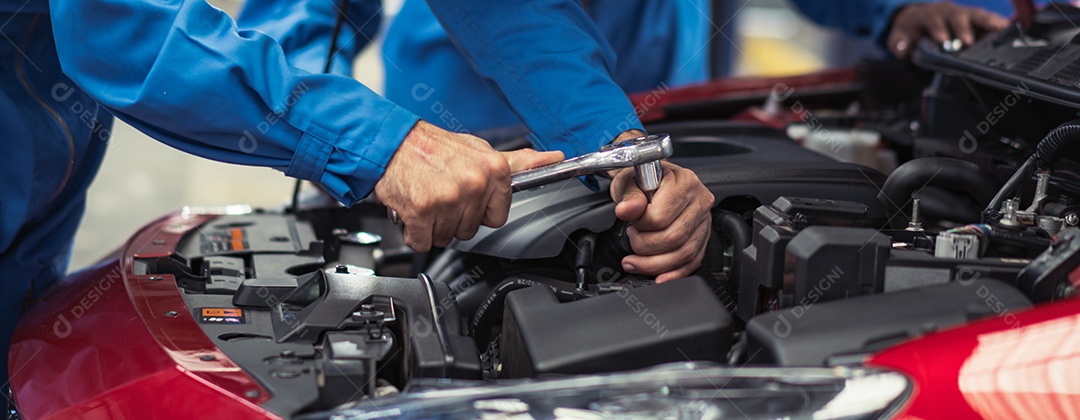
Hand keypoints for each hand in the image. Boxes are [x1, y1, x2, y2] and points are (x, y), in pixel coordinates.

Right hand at [374, 120, 562, 251]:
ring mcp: (448, 199)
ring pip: (447, 238)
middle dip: (454, 217)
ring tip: (427, 197)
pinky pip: (423, 242)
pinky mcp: (422, 211)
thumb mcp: (480, 149)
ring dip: (434, 224)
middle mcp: (474, 184)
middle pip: (470, 230)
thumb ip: (517, 162)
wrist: (392, 142)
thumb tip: (552, 159)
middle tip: (441, 193)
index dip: (479, 211)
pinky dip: (415, 231)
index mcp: (493, 170)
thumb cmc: (434, 148)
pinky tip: (414, 209)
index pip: (497, 218)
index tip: (466, 196)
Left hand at [608, 132, 714, 282]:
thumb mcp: (629, 181)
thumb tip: (627, 210)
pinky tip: (658, 276)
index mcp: (686, 182)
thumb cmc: (642, 179)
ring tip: (637, 258)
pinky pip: (693, 262)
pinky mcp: (702, 237)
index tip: (632, 222)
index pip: (661, 217)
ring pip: (684, 254)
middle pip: (674, 238)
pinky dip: (674, 273)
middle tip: (633, 238)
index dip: (640, 225)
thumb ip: (629, 196)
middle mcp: (700, 201)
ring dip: (655, 263)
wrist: (650, 181)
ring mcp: (703, 221)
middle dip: (645, 246)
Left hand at [887, 2, 1007, 58]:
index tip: (942, 40)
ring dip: (987, 21)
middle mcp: (947, 11)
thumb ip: (898, 44)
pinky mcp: (975, 18)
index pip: (933, 20)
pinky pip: (987, 18)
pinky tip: (1007, 28)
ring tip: (999, 29)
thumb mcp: (898, 37)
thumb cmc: (909, 31)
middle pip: (957, 17)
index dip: (938, 30)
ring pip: (976, 14)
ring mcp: (963, 13)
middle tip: (967, 41)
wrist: (916, 19)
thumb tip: (904, 49)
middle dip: (962, 28)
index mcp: (928, 15)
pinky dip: (997, 22)